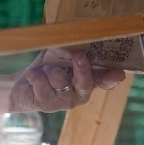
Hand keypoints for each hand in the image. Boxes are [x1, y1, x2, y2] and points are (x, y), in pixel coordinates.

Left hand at [8, 48, 124, 112]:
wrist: (24, 84)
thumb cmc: (48, 66)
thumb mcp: (60, 55)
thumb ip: (72, 50)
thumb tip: (78, 39)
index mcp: (89, 79)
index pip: (105, 80)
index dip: (112, 77)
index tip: (119, 73)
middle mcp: (80, 93)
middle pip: (85, 83)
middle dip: (82, 69)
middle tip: (79, 55)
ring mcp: (65, 101)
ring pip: (60, 80)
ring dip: (49, 69)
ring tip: (43, 68)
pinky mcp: (48, 105)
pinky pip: (42, 85)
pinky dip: (35, 76)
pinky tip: (33, 75)